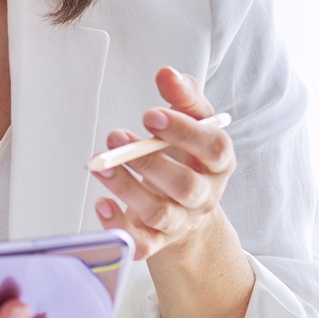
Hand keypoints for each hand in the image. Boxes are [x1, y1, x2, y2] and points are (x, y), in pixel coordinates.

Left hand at [92, 67, 235, 262]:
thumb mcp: (192, 122)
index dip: (184, 132)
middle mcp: (204, 196)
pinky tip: (102, 204)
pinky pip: (141, 243)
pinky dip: (120, 227)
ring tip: (100, 165)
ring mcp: (181, 221)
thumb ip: (183, 96)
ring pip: (158, 213)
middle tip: (116, 137)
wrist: (187, 207)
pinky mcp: (157, 241)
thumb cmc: (187, 155)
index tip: (149, 114)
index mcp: (219, 163)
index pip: (212, 149)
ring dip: (126, 188)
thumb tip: (167, 74)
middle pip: (185, 186)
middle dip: (149, 162)